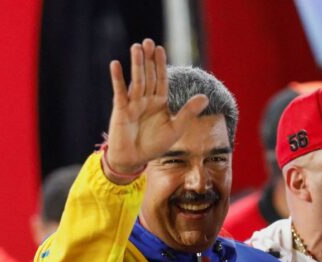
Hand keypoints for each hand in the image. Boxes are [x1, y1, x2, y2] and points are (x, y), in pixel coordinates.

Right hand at [104, 39, 207, 182]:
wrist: (134, 160)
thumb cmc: (154, 146)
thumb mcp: (176, 129)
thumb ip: (188, 112)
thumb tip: (205, 97)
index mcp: (159, 103)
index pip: (161, 80)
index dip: (160, 65)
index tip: (160, 49)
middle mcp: (145, 100)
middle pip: (148, 76)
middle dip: (148, 60)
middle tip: (147, 41)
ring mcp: (132, 104)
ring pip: (136, 81)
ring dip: (136, 64)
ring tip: (136, 47)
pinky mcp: (121, 110)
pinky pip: (120, 92)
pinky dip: (117, 79)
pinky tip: (116, 64)